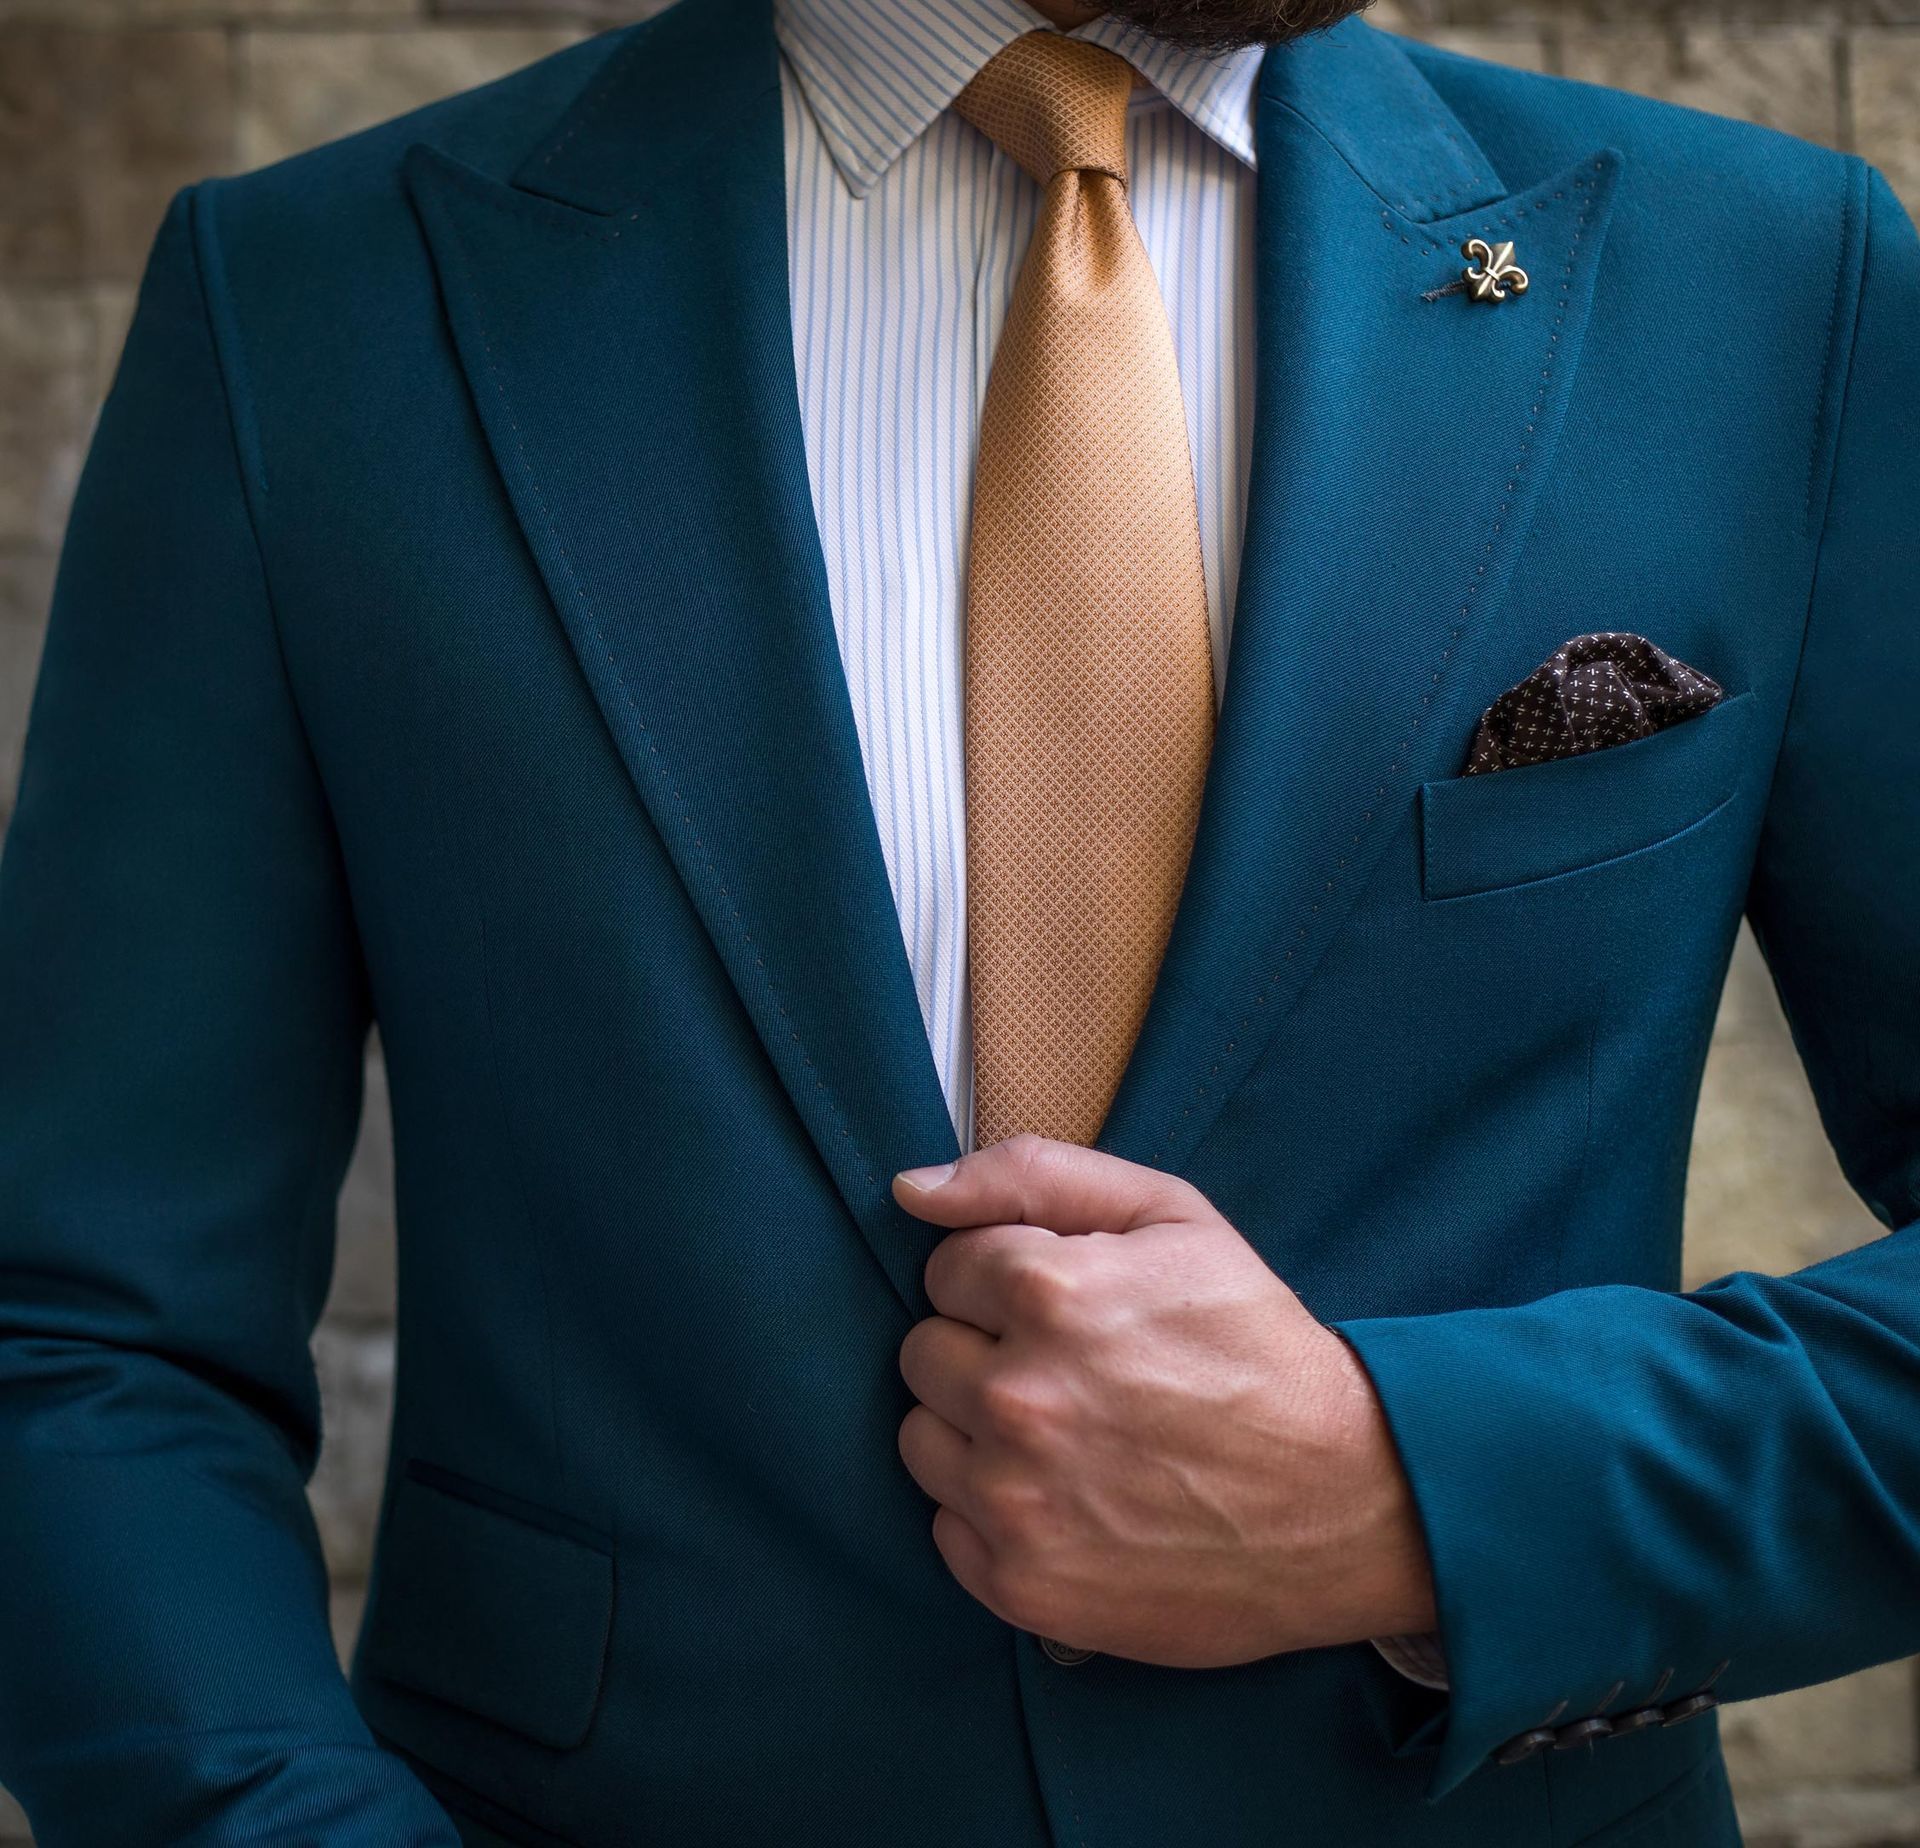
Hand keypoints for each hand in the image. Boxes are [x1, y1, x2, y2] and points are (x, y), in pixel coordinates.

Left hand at [891, 1134, 1436, 1667]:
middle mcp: (1017, 1396)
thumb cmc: (1255, 1347)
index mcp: (1048, 1291)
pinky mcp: (1024, 1584)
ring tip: (1064, 1434)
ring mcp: (1015, 1499)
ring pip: (921, 1438)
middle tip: (1070, 1371)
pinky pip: (945, 1527)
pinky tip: (1066, 1497)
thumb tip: (912, 1189)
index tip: (1065, 1308)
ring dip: (974, 1432)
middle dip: (982, 1351)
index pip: (946, 1269)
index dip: (1005, 1281)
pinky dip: (992, 1513)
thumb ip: (1032, 1176)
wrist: (1347, 1499)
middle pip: (922, 1352)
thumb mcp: (1169, 1216)